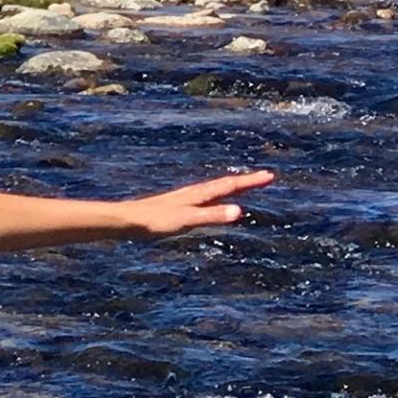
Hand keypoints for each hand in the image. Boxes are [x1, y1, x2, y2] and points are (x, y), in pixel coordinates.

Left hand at [117, 169, 272, 237]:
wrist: (127, 220)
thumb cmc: (155, 221)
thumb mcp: (187, 220)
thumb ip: (211, 216)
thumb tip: (239, 211)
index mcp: (199, 195)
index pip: (230, 186)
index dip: (251, 182)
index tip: (270, 176)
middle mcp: (194, 194)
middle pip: (225, 185)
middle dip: (247, 182)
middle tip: (266, 178)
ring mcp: (185, 200)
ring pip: (214, 190)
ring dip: (232, 187)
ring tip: (244, 186)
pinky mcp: (177, 207)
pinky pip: (204, 199)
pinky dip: (216, 197)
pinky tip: (211, 203)